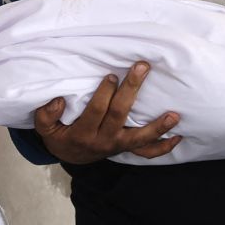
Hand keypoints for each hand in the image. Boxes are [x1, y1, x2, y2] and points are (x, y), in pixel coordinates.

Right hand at [33, 62, 181, 163]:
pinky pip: (147, 152)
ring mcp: (118, 146)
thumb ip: (46, 114)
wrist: (72, 156)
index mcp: (84, 134)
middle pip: (120, 115)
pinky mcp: (127, 148)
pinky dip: (164, 146)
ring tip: (174, 115)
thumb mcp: (45, 129)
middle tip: (142, 68)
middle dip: (131, 90)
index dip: (104, 93)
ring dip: (158, 126)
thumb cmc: (60, 135)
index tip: (111, 75)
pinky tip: (178, 136)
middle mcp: (104, 141)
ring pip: (140, 138)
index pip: (96, 111)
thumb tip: (59, 100)